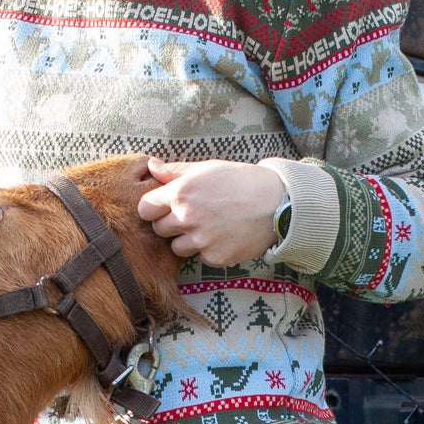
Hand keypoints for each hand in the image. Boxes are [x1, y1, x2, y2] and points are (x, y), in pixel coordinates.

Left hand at [137, 157, 284, 265]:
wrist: (278, 203)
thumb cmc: (241, 181)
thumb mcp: (207, 169)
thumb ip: (175, 171)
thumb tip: (150, 166)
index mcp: (181, 193)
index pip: (144, 209)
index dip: (153, 208)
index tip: (164, 207)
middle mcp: (188, 218)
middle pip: (159, 230)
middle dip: (170, 224)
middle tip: (192, 215)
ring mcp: (202, 241)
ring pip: (177, 248)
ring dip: (188, 240)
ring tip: (209, 226)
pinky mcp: (216, 258)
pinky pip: (201, 258)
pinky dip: (209, 250)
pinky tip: (224, 236)